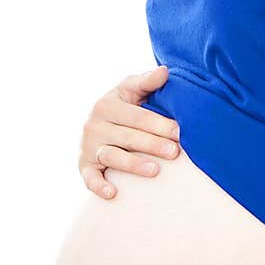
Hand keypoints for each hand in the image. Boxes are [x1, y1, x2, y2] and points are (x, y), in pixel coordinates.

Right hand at [79, 64, 180, 199]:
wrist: (95, 124)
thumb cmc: (121, 107)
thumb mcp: (130, 90)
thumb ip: (147, 82)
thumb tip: (165, 71)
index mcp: (106, 105)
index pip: (136, 116)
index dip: (158, 124)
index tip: (180, 132)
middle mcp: (94, 125)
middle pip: (127, 137)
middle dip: (152, 144)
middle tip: (175, 152)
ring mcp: (88, 147)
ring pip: (112, 156)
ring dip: (133, 164)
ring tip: (155, 170)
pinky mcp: (84, 166)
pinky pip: (90, 178)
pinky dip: (98, 186)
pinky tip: (113, 193)